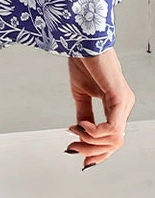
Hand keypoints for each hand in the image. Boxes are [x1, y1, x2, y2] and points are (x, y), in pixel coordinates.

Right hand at [66, 47, 135, 167]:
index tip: (79, 156)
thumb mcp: (81, 94)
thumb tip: (80, 134)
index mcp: (117, 106)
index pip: (113, 139)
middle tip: (72, 147)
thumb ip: (84, 115)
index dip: (97, 152)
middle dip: (91, 150)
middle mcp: (125, 105)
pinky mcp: (119, 97)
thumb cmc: (84, 61)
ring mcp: (124, 102)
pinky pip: (112, 127)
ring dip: (91, 142)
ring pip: (115, 139)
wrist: (82, 41)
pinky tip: (82, 125)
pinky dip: (95, 132)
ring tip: (75, 132)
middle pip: (115, 143)